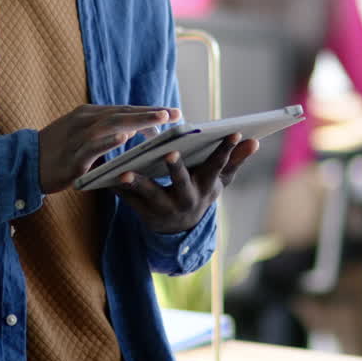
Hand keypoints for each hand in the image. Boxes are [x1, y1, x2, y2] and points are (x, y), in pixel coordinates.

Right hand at [37, 105, 181, 193]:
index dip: (148, 110)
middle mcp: (84, 120)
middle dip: (150, 112)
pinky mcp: (72, 157)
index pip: (124, 110)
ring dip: (137, 121)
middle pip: (122, 113)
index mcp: (88, 115)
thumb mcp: (80, 136)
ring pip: (112, 125)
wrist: (23, 164)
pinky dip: (109, 140)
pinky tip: (125, 137)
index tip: (172, 112)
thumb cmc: (55, 152)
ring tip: (160, 119)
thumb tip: (131, 130)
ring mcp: (77, 137)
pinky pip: (92, 147)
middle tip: (175, 113)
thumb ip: (104, 132)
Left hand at [111, 133, 259, 233]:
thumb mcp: (219, 180)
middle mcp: (186, 199)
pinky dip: (117, 188)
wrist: (178, 228)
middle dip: (176, 169)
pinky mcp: (142, 212)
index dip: (225, 151)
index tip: (232, 132)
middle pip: (182, 184)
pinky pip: (127, 200)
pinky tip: (106, 174)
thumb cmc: (200, 191)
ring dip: (136, 183)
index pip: (218, 167)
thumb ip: (235, 161)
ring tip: (125, 172)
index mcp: (205, 187)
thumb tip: (255, 141)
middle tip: (170, 153)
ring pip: (149, 195)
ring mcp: (164, 208)